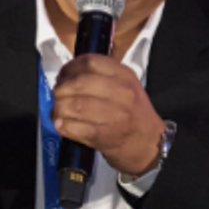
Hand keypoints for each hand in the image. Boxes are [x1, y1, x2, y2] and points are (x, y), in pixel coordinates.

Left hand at [51, 54, 163, 175]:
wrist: (150, 145)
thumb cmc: (134, 116)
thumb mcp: (127, 87)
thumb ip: (102, 77)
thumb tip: (67, 78)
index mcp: (124, 76)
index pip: (89, 62)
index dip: (69, 68)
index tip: (64, 76)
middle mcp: (121, 93)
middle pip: (78, 83)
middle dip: (60, 90)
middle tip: (58, 96)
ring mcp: (114, 115)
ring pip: (73, 105)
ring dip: (58, 109)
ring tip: (58, 112)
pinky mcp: (104, 136)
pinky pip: (74, 127)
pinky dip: (63, 126)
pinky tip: (62, 126)